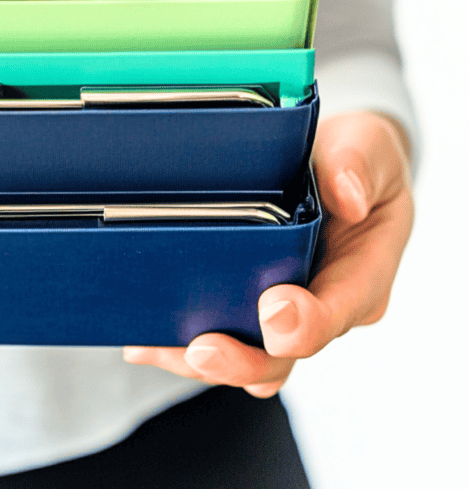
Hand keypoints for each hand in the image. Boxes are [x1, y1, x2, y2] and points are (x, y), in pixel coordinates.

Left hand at [122, 110, 413, 396]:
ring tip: (151, 347)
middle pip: (285, 354)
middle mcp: (322, 304)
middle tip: (201, 350)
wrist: (337, 162)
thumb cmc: (356, 158)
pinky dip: (177, 343)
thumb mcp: (367, 145)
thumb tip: (348, 196)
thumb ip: (358, 165)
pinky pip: (216, 337)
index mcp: (359, 274)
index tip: (274, 310)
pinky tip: (140, 339)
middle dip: (242, 359)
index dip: (306, 322)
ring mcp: (282, 311)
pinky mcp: (247, 306)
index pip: (338, 311)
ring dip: (197, 360)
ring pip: (245, 358)